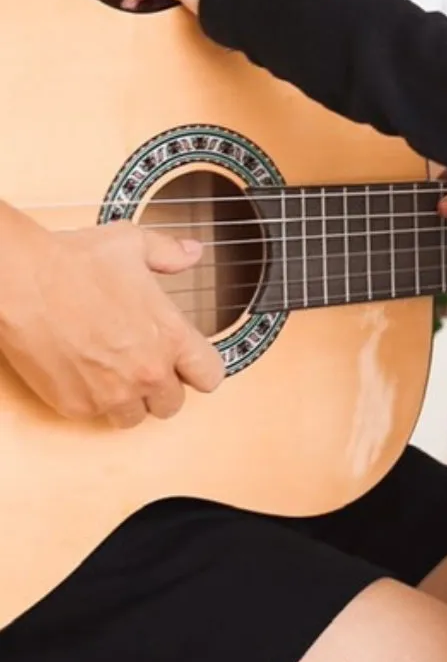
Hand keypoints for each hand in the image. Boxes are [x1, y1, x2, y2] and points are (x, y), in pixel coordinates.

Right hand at [0, 215, 224, 427]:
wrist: (22, 281)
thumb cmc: (74, 261)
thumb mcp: (132, 244)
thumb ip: (168, 253)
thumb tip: (192, 252)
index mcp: (172, 337)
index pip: (210, 376)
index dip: (198, 369)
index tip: (186, 363)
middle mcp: (148, 372)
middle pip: (172, 404)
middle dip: (160, 386)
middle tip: (141, 364)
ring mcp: (112, 394)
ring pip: (134, 417)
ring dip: (128, 400)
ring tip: (112, 372)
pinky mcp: (77, 405)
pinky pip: (95, 415)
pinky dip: (90, 399)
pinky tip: (81, 372)